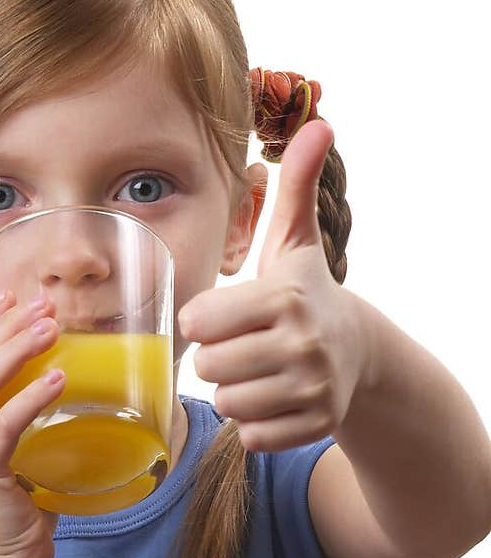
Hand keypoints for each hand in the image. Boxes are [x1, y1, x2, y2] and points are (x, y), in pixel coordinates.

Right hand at [0, 288, 64, 557]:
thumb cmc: (21, 507)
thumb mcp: (26, 453)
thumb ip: (34, 422)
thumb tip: (76, 386)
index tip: (10, 295)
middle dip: (6, 326)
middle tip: (42, 304)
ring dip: (16, 350)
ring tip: (49, 328)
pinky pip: (3, 426)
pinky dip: (30, 398)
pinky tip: (57, 378)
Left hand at [179, 119, 368, 452]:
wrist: (358, 352)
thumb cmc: (305, 293)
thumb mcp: (295, 242)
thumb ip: (294, 187)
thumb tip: (318, 122)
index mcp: (283, 298)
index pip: (198, 323)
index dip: (203, 321)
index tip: (225, 315)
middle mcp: (301, 344)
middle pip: (208, 366)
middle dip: (217, 358)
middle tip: (243, 345)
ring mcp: (311, 388)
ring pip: (226, 403)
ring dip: (232, 391)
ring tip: (256, 371)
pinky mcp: (314, 424)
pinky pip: (250, 435)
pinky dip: (254, 423)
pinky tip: (272, 399)